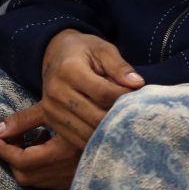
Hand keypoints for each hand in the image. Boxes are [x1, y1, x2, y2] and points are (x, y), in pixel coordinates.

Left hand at [0, 103, 80, 189]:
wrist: (122, 120)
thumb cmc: (86, 104)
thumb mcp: (55, 108)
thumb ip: (24, 120)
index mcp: (64, 151)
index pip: (23, 161)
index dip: (3, 150)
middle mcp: (69, 169)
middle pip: (25, 176)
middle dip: (9, 158)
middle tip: (2, 139)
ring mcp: (73, 176)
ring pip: (34, 180)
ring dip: (22, 162)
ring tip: (23, 140)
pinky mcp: (76, 178)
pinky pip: (47, 180)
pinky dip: (36, 166)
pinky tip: (42, 145)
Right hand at [41, 29, 143, 148]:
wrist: (55, 56)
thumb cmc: (83, 51)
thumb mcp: (102, 49)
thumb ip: (119, 66)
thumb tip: (137, 84)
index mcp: (69, 70)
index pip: (103, 93)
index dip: (124, 98)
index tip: (137, 96)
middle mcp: (56, 92)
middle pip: (95, 117)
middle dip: (118, 118)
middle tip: (133, 115)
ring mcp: (51, 110)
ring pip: (87, 133)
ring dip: (108, 132)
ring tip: (122, 123)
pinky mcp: (51, 122)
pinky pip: (78, 140)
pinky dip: (95, 139)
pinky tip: (107, 131)